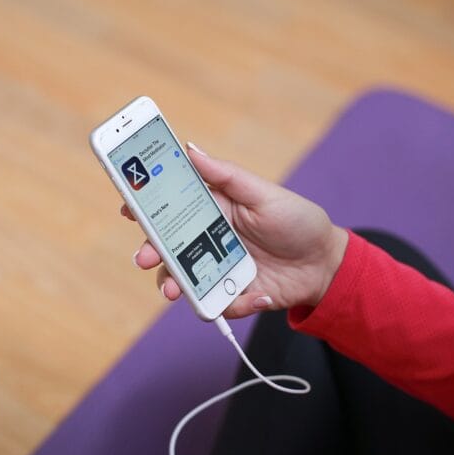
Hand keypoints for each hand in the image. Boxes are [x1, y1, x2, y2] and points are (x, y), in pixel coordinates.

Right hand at [125, 142, 348, 318]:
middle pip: (168, 247)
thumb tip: (191, 149)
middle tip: (145, 257)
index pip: (171, 207)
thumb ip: (226, 175)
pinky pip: (215, 305)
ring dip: (174, 285)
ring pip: (182, 280)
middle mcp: (208, 240)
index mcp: (212, 210)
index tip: (127, 207)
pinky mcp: (231, 296)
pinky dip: (230, 304)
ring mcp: (217, 269)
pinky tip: (257, 295)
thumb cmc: (297, 221)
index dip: (146, 206)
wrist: (326, 264)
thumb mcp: (264, 193)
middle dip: (152, 252)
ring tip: (176, 291)